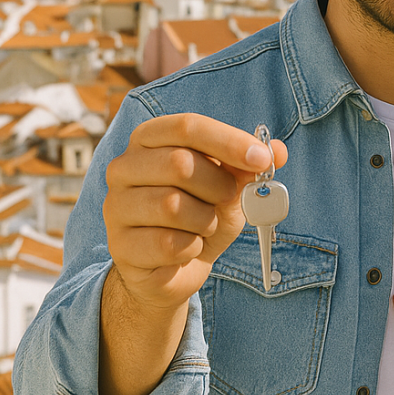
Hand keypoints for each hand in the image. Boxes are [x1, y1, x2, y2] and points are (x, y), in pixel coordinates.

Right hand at [104, 113, 287, 312]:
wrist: (173, 268)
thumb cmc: (199, 216)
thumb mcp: (229, 187)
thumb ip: (249, 166)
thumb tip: (278, 150)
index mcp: (149, 139)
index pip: (187, 126)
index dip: (228, 140)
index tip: (261, 159)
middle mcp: (124, 167)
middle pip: (179, 164)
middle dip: (217, 187)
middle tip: (225, 200)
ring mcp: (116, 205)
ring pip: (172, 206)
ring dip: (204, 221)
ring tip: (202, 226)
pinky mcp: (119, 245)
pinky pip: (168, 243)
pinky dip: (191, 248)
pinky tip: (186, 248)